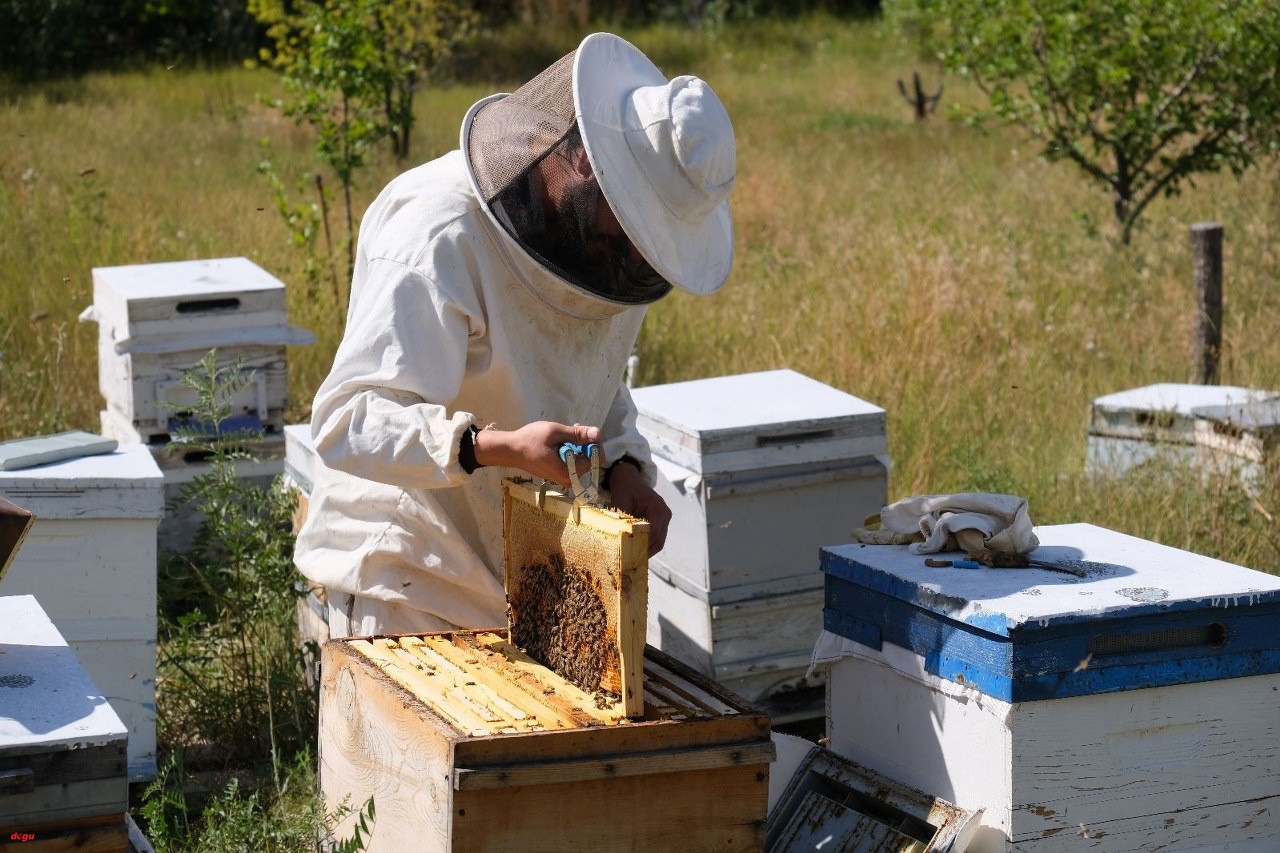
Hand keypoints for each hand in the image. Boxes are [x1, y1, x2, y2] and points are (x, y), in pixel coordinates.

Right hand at [472, 421, 599, 488]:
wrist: (511, 450)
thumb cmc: (530, 440)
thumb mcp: (554, 432)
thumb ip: (577, 434)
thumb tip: (598, 433)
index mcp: (569, 472)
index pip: (596, 459)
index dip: (595, 443)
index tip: (585, 430)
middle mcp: (569, 479)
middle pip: (591, 460)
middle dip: (586, 443)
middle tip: (575, 427)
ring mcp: (564, 478)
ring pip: (583, 460)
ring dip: (579, 445)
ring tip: (567, 432)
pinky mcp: (560, 475)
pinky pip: (574, 463)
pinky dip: (572, 450)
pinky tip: (563, 440)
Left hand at [606, 460, 670, 556]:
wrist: (629, 478)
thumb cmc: (625, 488)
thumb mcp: (620, 502)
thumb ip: (622, 521)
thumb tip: (620, 540)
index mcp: (657, 508)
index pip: (653, 534)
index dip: (643, 548)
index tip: (631, 558)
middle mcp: (665, 514)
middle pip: (658, 541)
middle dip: (645, 553)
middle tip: (631, 564)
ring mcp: (665, 517)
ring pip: (659, 541)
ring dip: (647, 551)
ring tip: (633, 560)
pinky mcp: (661, 520)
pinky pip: (656, 537)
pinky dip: (647, 545)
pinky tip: (636, 551)